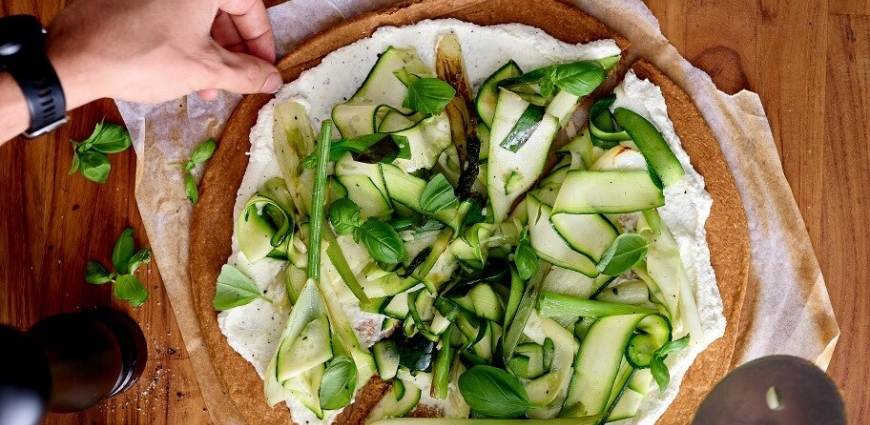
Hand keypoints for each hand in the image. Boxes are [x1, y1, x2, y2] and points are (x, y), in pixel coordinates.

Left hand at [45, 0, 280, 108]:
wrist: (75, 58)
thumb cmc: (141, 57)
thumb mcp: (204, 69)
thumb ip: (246, 74)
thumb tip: (272, 79)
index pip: (251, 7)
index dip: (262, 41)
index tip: (264, 68)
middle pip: (224, 11)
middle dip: (235, 51)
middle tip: (240, 80)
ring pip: (198, 16)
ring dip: (210, 52)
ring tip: (209, 87)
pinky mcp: (134, 0)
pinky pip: (173, 17)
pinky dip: (186, 42)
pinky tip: (184, 72)